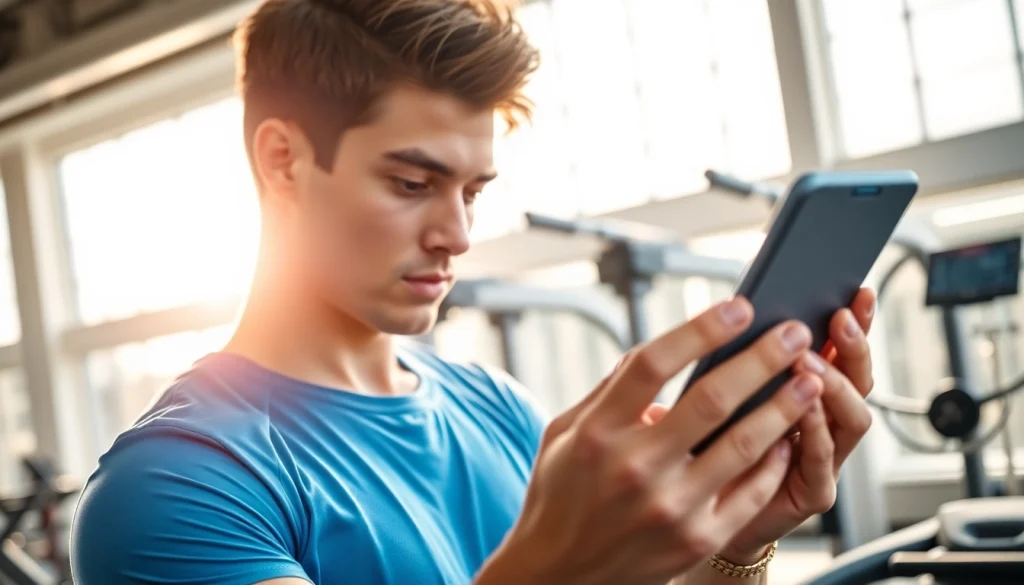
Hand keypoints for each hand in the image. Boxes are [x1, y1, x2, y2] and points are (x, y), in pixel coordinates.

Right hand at [476, 297, 823, 584]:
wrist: (561, 573)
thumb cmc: (561, 495)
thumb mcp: (564, 433)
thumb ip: (607, 392)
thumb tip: (651, 351)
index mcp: (598, 431)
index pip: (653, 364)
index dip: (700, 330)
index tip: (738, 308)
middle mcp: (634, 466)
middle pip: (711, 398)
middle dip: (762, 359)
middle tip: (794, 333)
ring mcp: (669, 506)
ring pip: (743, 444)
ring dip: (783, 406)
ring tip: (809, 379)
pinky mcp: (696, 537)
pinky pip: (749, 492)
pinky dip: (773, 461)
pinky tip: (787, 438)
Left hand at [713, 288, 876, 563]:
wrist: (696, 515)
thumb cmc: (709, 449)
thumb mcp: (722, 395)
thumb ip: (740, 364)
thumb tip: (738, 311)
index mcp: (806, 394)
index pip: (841, 354)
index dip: (855, 324)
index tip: (856, 290)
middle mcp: (824, 423)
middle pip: (859, 381)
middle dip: (854, 347)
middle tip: (839, 319)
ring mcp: (823, 458)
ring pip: (853, 418)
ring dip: (835, 386)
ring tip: (810, 362)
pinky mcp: (811, 493)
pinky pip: (823, 460)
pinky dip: (816, 432)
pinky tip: (804, 409)